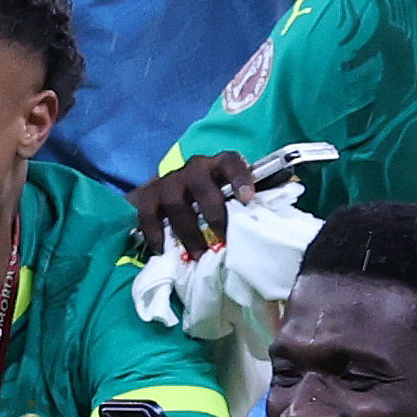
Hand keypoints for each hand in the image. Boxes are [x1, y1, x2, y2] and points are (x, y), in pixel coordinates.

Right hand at [130, 150, 256, 262]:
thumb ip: (245, 199)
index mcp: (218, 164)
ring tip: (198, 254)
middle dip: (214, 216)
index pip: (231, 163)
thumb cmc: (213, 193)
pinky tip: (164, 250)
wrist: (174, 187)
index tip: (248, 198)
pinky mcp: (149, 197)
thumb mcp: (231, 189)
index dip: (240, 178)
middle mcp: (193, 169)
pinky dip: (156, 234)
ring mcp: (169, 182)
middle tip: (223, 240)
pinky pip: (148, 215)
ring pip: (175, 203)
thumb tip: (268, 216)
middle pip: (202, 187)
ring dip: (188, 232)